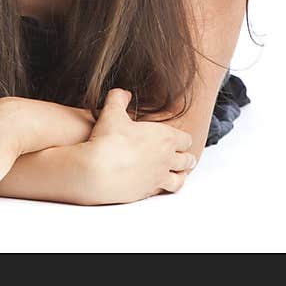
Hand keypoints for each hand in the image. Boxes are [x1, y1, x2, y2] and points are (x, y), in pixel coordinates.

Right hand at [79, 88, 195, 204]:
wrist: (98, 170)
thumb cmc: (108, 140)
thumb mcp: (111, 112)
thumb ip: (118, 98)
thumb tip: (123, 93)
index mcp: (164, 138)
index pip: (185, 139)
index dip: (182, 139)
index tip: (179, 139)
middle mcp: (167, 159)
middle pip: (187, 160)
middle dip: (186, 157)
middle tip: (184, 156)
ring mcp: (159, 177)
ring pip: (180, 178)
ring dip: (180, 175)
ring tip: (177, 173)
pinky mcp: (149, 192)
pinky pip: (165, 191)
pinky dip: (165, 186)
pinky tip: (158, 184)